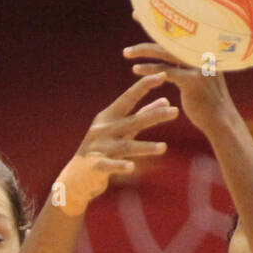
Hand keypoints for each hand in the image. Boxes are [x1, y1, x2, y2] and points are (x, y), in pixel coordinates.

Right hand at [53, 73, 178, 214]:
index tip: (162, 74)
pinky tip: (132, 168)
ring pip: (125, 146)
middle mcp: (103, 129)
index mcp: (109, 117)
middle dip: (154, 116)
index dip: (144, 86)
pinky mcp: (95, 166)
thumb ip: (143, 115)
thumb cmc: (103, 149)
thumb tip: (166, 101)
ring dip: (145, 147)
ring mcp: (99, 148)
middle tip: (175, 111)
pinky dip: (120, 166)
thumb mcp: (122, 130)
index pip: (129, 98)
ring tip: (163, 148)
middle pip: (133, 121)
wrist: (76, 177)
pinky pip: (110, 166)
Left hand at [123, 20, 235, 133]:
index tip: (151, 9)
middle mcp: (202, 54)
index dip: (164, 19)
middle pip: (172, 36)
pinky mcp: (192, 81)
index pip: (181, 31)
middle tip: (135, 14)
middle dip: (151, 25)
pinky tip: (135, 70)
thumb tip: (170, 60)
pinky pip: (166, 72)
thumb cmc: (207, 103)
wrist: (221, 122)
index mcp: (203, 50)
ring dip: (143, 51)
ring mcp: (198, 66)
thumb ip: (188, 67)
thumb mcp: (201, 79)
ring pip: (165, 53)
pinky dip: (149, 70)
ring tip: (126, 52)